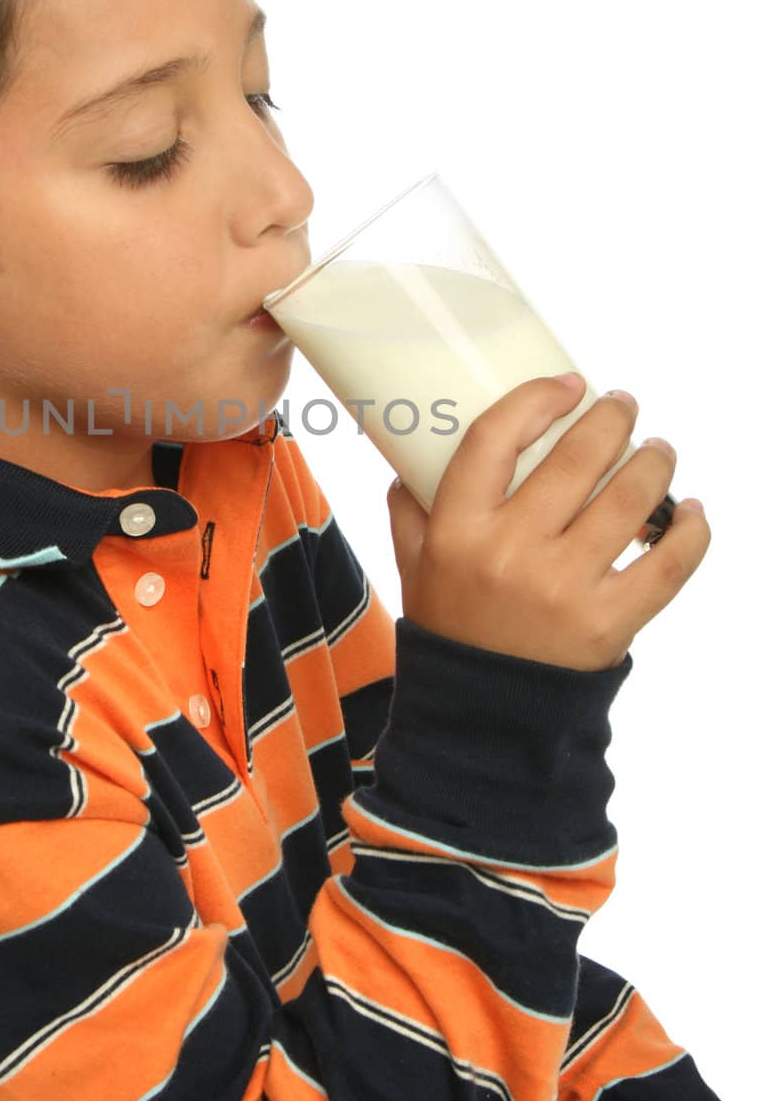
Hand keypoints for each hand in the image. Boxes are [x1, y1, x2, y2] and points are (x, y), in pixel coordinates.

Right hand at [386, 375, 710, 670]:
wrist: (483, 717)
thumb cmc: (451, 627)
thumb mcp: (413, 566)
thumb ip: (410, 509)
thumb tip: (411, 456)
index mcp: (457, 530)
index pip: (495, 438)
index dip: (537, 399)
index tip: (568, 383)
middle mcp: (510, 552)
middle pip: (576, 459)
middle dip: (613, 419)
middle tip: (623, 406)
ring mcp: (563, 588)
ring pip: (630, 501)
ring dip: (656, 463)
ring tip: (659, 451)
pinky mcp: (608, 623)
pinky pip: (667, 564)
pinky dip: (691, 531)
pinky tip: (691, 512)